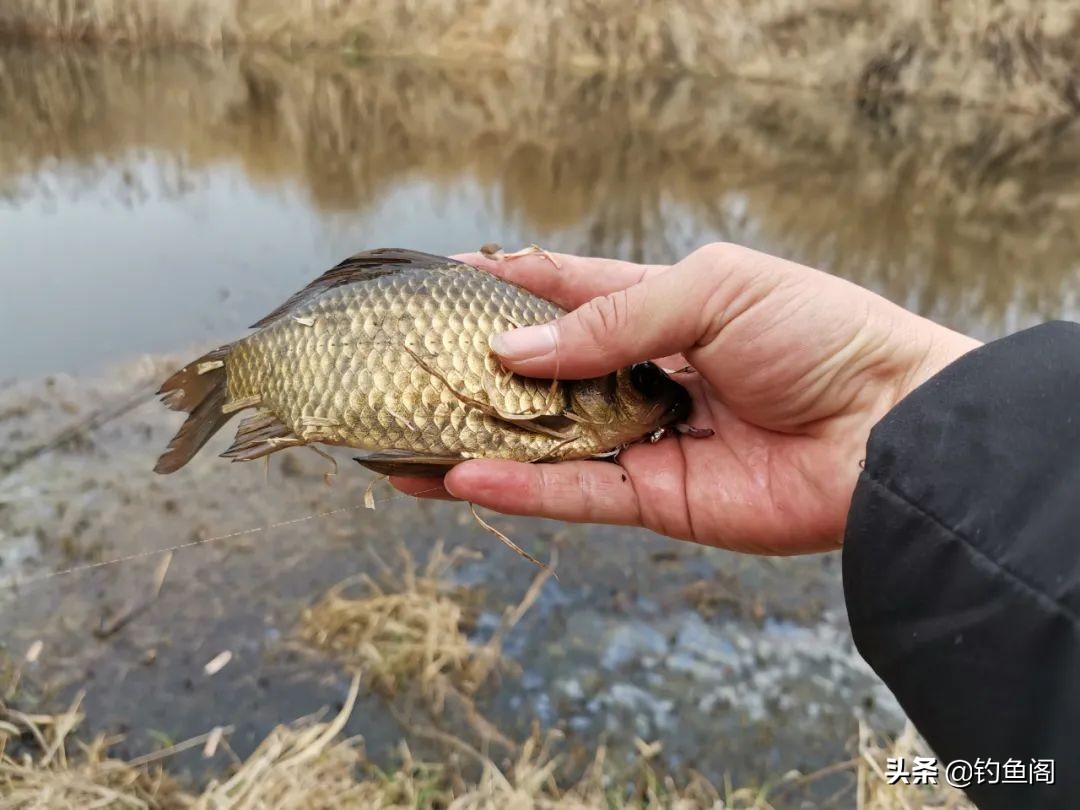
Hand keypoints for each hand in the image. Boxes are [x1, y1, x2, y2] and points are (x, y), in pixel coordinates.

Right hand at [393, 243, 979, 553]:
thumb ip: (611, 320)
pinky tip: (459, 476)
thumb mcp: (713, 290)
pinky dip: (518, 489)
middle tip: (404, 368)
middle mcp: (645, 374)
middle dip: (476, 370)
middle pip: (542, 372)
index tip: (440, 279)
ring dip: (475, 439)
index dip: (505, 284)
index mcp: (662, 307)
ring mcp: (647, 438)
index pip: (565, 291)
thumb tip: (513, 351)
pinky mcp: (659, 499)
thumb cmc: (818, 334)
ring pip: (544, 441)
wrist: (892, 429)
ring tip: (400, 438)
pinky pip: (575, 494)